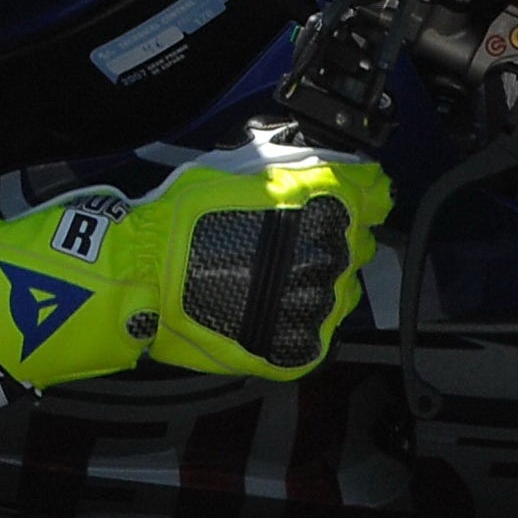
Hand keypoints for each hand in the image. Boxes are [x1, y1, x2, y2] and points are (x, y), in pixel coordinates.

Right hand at [0, 139, 392, 389]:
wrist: (142, 277)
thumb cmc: (181, 218)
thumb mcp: (238, 171)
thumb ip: (290, 171)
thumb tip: (326, 170)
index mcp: (322, 204)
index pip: (374, 195)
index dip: (363, 195)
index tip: (352, 199)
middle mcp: (331, 254)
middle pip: (356, 245)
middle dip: (330, 241)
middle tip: (285, 244)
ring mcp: (318, 305)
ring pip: (340, 292)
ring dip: (315, 283)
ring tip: (266, 280)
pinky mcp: (300, 347)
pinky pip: (315, 331)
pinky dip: (296, 321)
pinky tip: (262, 308)